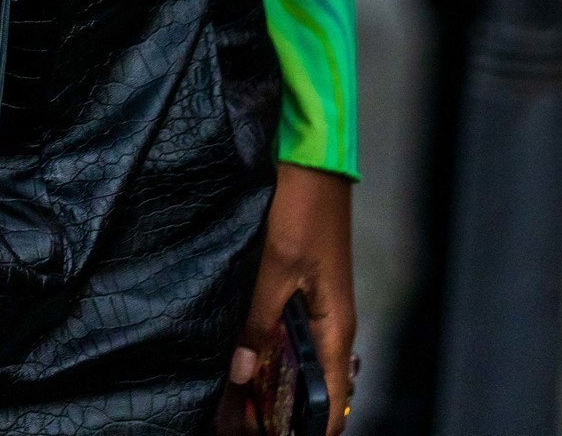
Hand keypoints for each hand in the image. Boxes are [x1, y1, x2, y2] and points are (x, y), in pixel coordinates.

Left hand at [219, 162, 356, 430]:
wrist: (309, 153)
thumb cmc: (303, 204)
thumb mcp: (274, 264)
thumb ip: (258, 320)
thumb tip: (242, 373)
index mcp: (335, 325)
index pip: (333, 400)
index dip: (307, 429)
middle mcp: (328, 321)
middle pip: (308, 385)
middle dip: (275, 408)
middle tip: (233, 420)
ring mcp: (311, 303)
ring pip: (290, 358)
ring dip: (264, 377)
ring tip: (227, 395)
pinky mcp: (294, 284)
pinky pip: (280, 330)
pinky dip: (260, 346)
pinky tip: (233, 351)